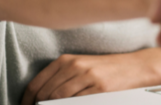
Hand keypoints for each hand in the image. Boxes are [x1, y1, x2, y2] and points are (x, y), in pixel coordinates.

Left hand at [20, 48, 160, 103]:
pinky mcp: (98, 88)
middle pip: (45, 93)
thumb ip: (60, 78)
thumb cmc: (105, 68)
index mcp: (66, 60)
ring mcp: (86, 77)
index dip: (27, 100)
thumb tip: (40, 97)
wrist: (133, 67)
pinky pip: (75, 102)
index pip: (37, 84)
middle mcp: (74, 66)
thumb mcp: (80, 67)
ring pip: (57, 99)